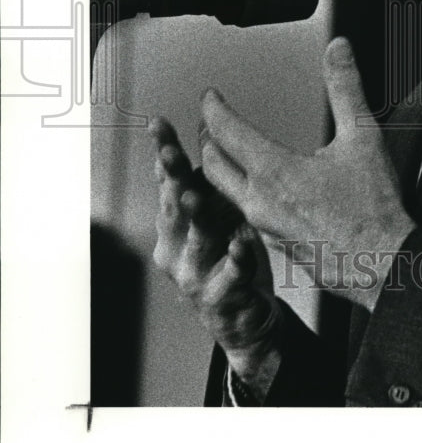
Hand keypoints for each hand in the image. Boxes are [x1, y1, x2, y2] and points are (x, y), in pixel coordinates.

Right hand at [150, 117, 280, 377]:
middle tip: (170, 152)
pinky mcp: (220, 295)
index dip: (163, 151)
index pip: (167, 179)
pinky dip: (236, 259)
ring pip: (195, 240)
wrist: (242, 319)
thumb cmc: (226, 255)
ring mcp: (195, 272)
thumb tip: (205, 131)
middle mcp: (175, 245)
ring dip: (195, 216)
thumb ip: (205, 180)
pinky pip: (230, 275)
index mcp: (175, 221)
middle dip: (171, 177)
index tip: (158, 123)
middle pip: (173, 205)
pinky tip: (242, 245)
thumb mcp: (213, 213)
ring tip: (194, 196)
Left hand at [200, 38, 415, 309]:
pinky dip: (241, 192)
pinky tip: (258, 190)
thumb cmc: (373, 210)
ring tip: (227, 152)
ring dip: (221, 167)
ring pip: (226, 192)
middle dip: (207, 137)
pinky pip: (244, 214)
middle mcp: (258, 200)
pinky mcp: (274, 244)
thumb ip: (346, 88)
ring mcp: (263, 227)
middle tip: (211, 121)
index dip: (212, 107)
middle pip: (212, 164)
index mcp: (273, 170)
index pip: (224, 130)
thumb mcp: (363, 137)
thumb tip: (338, 50)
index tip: (210, 95)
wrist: (382, 267)